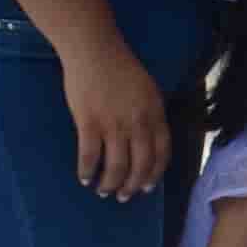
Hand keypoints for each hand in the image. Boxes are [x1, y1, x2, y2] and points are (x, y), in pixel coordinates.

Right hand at [62, 40, 171, 199]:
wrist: (94, 50)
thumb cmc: (120, 67)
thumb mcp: (147, 90)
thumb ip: (150, 115)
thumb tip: (147, 140)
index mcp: (155, 114)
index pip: (161, 153)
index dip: (154, 173)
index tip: (146, 186)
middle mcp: (138, 123)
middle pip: (140, 165)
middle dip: (132, 185)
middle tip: (124, 196)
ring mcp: (113, 124)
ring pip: (115, 166)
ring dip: (110, 184)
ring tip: (103, 191)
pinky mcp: (89, 123)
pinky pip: (89, 156)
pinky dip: (86, 171)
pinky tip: (84, 177)